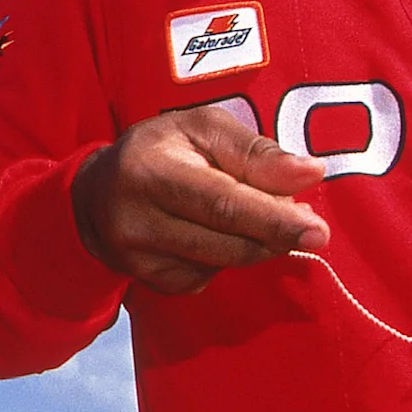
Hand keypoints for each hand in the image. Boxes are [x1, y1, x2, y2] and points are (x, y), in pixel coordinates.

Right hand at [71, 106, 330, 295]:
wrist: (94, 194)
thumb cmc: (161, 150)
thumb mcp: (203, 129)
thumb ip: (256, 152)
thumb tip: (311, 174)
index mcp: (150, 173)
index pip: (222, 204)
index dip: (273, 219)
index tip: (318, 230)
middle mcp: (137, 223)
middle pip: (228, 243)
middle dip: (277, 234)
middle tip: (309, 224)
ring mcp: (139, 260)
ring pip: (224, 264)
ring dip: (256, 243)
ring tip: (256, 215)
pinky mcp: (149, 283)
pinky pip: (208, 278)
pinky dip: (226, 257)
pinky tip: (213, 233)